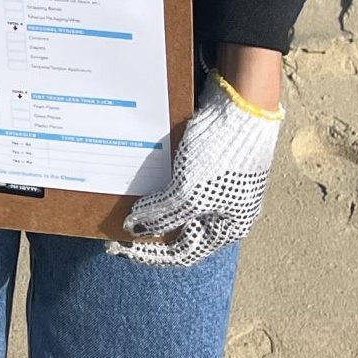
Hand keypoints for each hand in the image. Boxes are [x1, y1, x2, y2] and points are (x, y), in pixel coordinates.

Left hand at [109, 69, 282, 267]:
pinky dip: (158, 182)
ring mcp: (215, 184)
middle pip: (179, 227)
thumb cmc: (223, 154)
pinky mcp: (206, 162)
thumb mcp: (189, 193)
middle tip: (117, 224)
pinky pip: (177, 180)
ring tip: (122, 201)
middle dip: (149, 226)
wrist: (240, 104)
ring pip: (176, 202)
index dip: (151, 253)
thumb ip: (162, 215)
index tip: (120, 247)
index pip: (184, 252)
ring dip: (151, 202)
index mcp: (228, 226)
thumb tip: (134, 229)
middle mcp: (223, 209)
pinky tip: (137, 178)